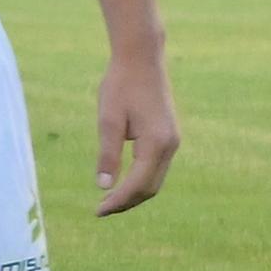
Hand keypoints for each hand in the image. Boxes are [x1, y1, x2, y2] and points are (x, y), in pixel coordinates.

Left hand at [93, 45, 178, 215]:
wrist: (141, 59)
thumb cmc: (120, 85)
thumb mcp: (108, 120)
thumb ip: (108, 154)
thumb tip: (103, 186)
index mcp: (156, 143)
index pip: (138, 184)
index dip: (118, 201)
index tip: (97, 211)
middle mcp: (170, 145)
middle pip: (151, 188)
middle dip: (126, 202)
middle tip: (100, 210)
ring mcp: (173, 141)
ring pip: (156, 179)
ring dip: (134, 193)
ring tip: (108, 201)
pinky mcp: (169, 136)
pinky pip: (157, 167)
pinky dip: (141, 180)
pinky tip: (122, 182)